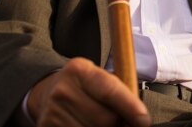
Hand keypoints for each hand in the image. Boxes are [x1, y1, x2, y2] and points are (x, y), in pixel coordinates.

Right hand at [27, 58, 150, 126]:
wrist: (46, 93)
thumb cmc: (84, 86)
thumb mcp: (99, 78)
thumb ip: (119, 91)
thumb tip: (139, 117)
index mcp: (79, 70)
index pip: (110, 91)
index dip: (130, 108)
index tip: (144, 121)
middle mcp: (63, 90)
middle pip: (105, 118)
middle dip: (119, 123)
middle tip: (124, 121)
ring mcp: (52, 111)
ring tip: (106, 123)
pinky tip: (92, 126)